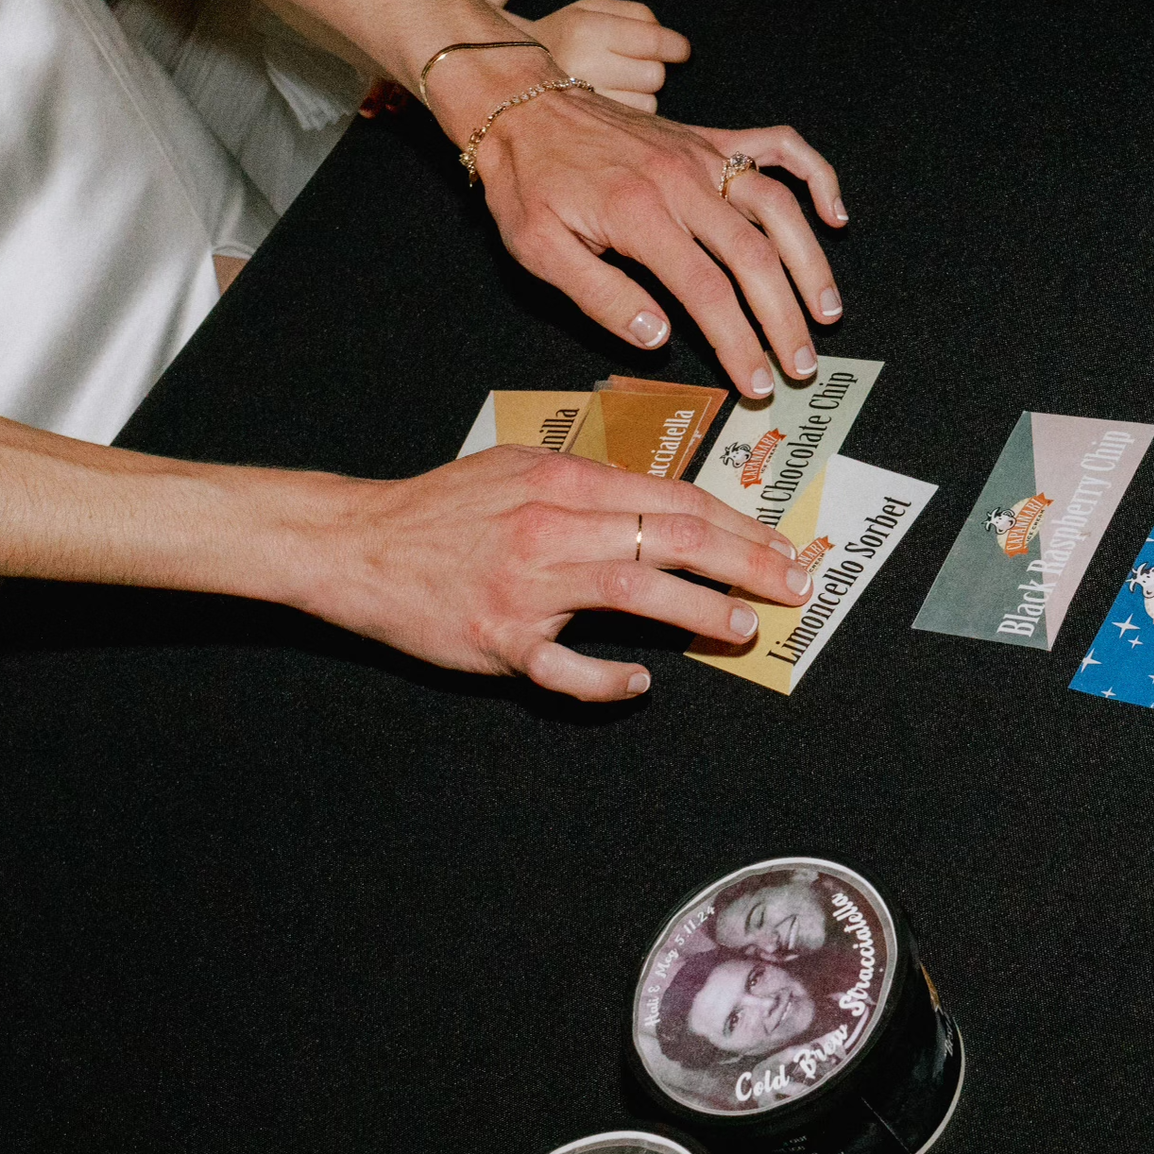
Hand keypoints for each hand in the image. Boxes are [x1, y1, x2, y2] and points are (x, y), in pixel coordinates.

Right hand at [295, 447, 812, 700]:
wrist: (359, 543)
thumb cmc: (443, 508)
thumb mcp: (519, 469)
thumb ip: (590, 485)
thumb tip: (662, 504)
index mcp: (564, 481)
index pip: (674, 497)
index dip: (739, 524)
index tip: (783, 545)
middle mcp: (553, 526)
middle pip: (672, 537)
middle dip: (746, 562)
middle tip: (794, 585)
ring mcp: (528, 584)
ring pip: (635, 592)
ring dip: (699, 611)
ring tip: (742, 627)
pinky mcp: (500, 637)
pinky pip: (567, 668)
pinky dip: (609, 681)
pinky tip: (640, 684)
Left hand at [447, 61, 847, 398]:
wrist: (520, 104)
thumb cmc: (526, 182)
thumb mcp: (540, 250)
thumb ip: (601, 297)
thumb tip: (659, 338)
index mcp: (639, 215)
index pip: (707, 291)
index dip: (739, 342)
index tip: (757, 381)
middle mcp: (682, 182)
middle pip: (754, 256)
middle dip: (786, 317)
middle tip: (802, 364)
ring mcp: (701, 155)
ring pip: (778, 207)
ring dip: (810, 262)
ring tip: (828, 310)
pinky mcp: (708, 138)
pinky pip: (777, 146)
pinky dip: (815, 175)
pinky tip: (834, 213)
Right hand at [509, 0, 690, 111]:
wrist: (510, 73)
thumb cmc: (566, 36)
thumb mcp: (593, 9)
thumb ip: (637, 15)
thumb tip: (677, 47)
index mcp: (584, 29)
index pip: (653, 41)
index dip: (675, 47)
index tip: (681, 51)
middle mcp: (582, 66)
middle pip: (655, 75)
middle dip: (652, 69)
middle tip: (630, 65)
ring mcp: (583, 103)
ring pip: (648, 102)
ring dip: (641, 93)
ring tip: (613, 84)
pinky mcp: (587, 129)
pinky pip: (634, 123)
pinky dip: (631, 113)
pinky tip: (610, 104)